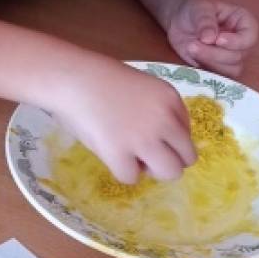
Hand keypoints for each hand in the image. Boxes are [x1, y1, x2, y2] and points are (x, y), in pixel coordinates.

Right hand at [51, 56, 196, 183]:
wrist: (71, 78)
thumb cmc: (99, 80)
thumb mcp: (143, 87)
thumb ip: (158, 111)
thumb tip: (163, 144)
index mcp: (171, 99)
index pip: (186, 134)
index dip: (167, 140)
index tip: (147, 134)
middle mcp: (165, 120)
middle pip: (187, 158)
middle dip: (167, 159)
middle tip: (143, 153)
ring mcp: (144, 139)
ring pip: (171, 173)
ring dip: (152, 170)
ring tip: (131, 157)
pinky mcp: (120, 154)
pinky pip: (132, 178)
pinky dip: (120, 170)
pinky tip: (109, 153)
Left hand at [166, 0, 258, 77]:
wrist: (178, 19)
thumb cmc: (194, 8)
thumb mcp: (200, 8)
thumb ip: (206, 22)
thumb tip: (210, 38)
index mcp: (243, 23)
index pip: (250, 37)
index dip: (236, 42)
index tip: (217, 39)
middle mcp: (241, 42)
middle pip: (238, 56)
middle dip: (215, 53)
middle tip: (194, 44)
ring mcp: (230, 56)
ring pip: (230, 70)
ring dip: (210, 62)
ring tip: (191, 48)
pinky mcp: (217, 66)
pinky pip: (218, 76)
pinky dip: (204, 69)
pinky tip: (192, 57)